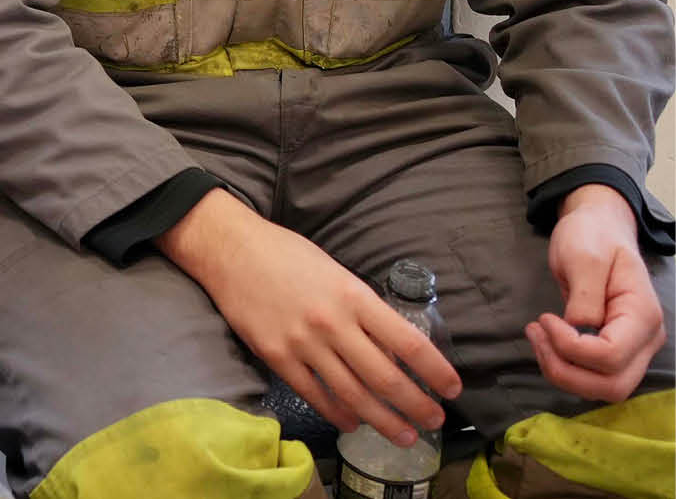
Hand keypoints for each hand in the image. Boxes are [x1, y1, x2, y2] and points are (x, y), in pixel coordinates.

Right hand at [158, 190, 460, 444]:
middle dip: (416, 405)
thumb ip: (363, 309)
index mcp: (354, 296)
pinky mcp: (276, 355)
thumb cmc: (287, 254)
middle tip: (433, 422)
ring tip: (403, 435)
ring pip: (353, 394)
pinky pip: (313, 394)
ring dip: (383, 420)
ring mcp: (303, 342)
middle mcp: (333, 323)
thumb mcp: (336, 271)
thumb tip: (390, 349)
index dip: (436, 371)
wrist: (230, 248)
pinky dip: (336, 413)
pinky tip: (351, 422)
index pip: (409, 342)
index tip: (453, 389)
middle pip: (385, 377)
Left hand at [529, 184, 666, 401]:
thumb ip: (585, 295)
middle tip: (535, 333)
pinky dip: (565, 368)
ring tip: (536, 336)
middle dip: (565, 370)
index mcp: (642, 315)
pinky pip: (593, 377)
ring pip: (603, 389)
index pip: (612, 356)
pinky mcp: (615, 352)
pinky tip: (545, 342)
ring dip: (562, 372)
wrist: (598, 229)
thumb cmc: (592, 237)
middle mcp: (645, 340)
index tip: (545, 318)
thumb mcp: (584, 256)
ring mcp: (633, 349)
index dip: (571, 348)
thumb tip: (579, 329)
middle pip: (612, 385)